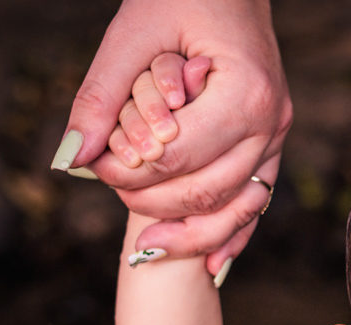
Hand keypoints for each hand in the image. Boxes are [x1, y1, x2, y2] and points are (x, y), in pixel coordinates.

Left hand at [53, 0, 291, 272]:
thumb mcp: (133, 33)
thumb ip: (101, 95)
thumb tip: (73, 157)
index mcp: (246, 96)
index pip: (177, 157)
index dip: (128, 171)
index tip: (94, 166)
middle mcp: (271, 124)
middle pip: (208, 191)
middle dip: (154, 203)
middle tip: (111, 192)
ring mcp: (278, 137)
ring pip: (237, 208)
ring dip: (191, 233)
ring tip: (149, 250)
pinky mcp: (273, 145)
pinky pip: (255, 202)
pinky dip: (232, 234)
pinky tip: (210, 264)